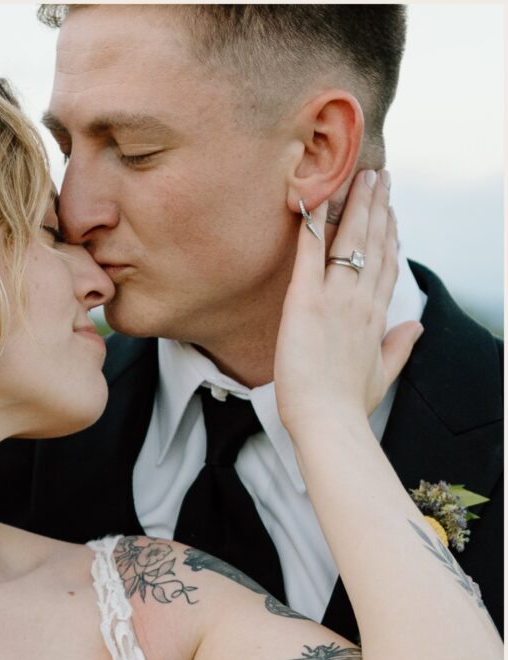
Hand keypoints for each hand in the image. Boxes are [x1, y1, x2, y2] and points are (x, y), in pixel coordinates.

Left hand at [275, 170, 421, 446]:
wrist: (329, 423)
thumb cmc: (350, 408)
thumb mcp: (382, 376)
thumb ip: (399, 348)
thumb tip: (416, 328)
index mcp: (376, 318)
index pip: (387, 266)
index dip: (390, 235)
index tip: (391, 212)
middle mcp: (360, 301)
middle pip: (373, 244)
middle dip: (378, 207)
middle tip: (379, 176)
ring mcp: (335, 299)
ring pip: (350, 239)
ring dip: (356, 203)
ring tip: (361, 175)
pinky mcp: (305, 302)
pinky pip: (309, 253)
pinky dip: (310, 223)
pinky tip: (312, 196)